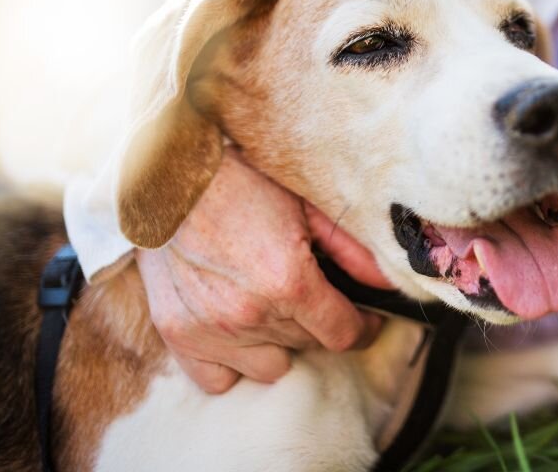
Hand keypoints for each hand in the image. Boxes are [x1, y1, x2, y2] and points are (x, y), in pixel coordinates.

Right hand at [135, 148, 390, 393]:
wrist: (171, 177)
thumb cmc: (242, 183)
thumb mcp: (307, 207)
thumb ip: (352, 250)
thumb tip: (386, 282)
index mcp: (288, 281)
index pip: (344, 335)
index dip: (363, 327)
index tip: (364, 318)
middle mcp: (250, 314)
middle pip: (309, 346)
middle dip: (320, 323)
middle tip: (312, 293)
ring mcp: (211, 330)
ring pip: (271, 366)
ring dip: (280, 342)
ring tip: (273, 307)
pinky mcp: (180, 336)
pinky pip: (220, 379)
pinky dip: (234, 362)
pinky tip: (239, 331)